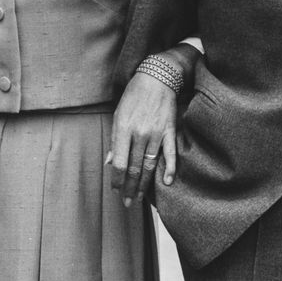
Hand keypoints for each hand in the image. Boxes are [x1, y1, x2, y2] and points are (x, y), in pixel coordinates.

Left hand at [108, 72, 177, 207]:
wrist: (157, 77)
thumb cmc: (133, 95)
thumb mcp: (118, 114)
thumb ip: (115, 140)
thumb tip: (110, 162)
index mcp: (124, 128)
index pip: (120, 163)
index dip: (118, 180)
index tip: (116, 190)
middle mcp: (140, 133)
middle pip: (135, 168)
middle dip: (130, 188)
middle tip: (128, 203)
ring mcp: (156, 133)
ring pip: (150, 165)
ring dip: (145, 184)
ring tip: (141, 198)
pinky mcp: (169, 131)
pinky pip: (170, 154)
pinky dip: (170, 169)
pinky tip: (167, 183)